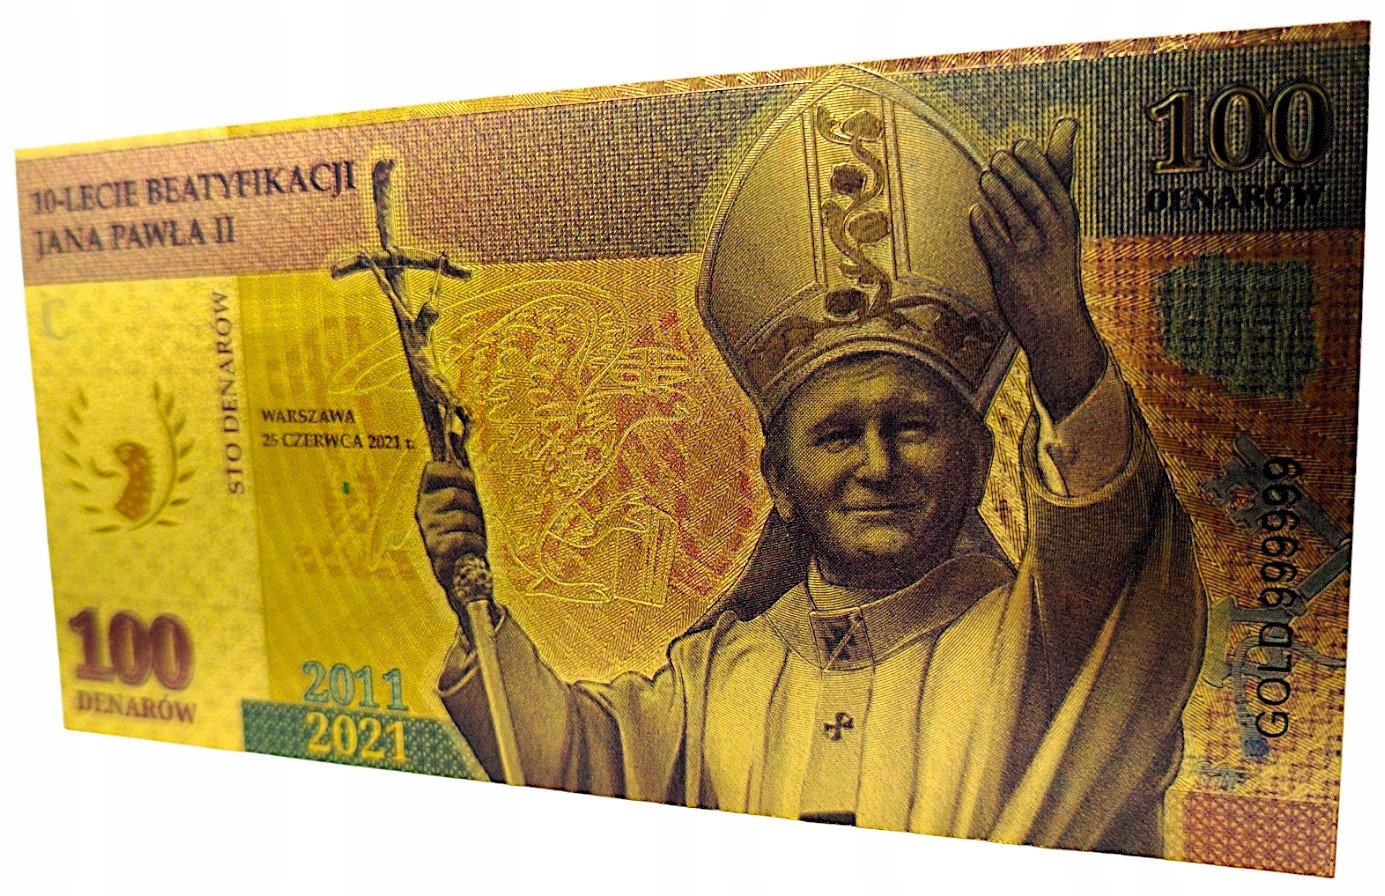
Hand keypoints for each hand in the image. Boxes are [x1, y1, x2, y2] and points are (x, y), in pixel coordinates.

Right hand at [416, 460, 488, 619]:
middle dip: (474, 507)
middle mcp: (423, 511)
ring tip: (473, 538)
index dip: (455, 472)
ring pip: (464, 517)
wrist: (465, 573)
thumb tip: (456, 434)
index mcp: (428, 495)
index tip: (469, 481)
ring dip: (477, 529)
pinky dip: (476, 544)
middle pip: (456, 494)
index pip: (433, 469)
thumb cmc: (466, 532)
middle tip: (474, 520)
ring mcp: (428, 532)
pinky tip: (472, 551)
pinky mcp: (436, 551)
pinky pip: (463, 538)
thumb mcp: (466, 502)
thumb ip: (461, 476)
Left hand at [969, 119, 1105, 420]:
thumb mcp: (1061, 235)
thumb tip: (1057, 153)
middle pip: (1032, 194)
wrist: (1057, 325)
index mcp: (1068, 222)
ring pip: (1013, 214)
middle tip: (996, 154)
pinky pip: (995, 243)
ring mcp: (1032, 253)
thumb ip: (1051, 198)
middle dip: (1013, 171)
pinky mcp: (1012, 272)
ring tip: (984, 175)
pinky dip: (984, 225)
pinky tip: (974, 211)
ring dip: (997, 192)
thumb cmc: (1055, 274)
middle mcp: (1053, 235)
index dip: (1034, 161)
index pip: (1053, 184)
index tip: (1019, 143)